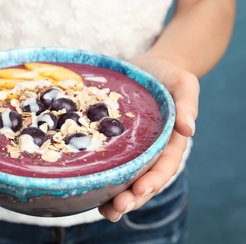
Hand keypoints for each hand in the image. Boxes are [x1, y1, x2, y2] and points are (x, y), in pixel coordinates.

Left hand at [98, 56, 198, 221]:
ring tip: (104, 211)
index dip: (154, 180)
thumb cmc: (168, 76)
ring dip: (116, 197)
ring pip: (127, 179)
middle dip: (132, 197)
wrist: (149, 69)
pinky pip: (111, 164)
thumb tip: (190, 129)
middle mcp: (152, 151)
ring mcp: (133, 150)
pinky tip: (90, 190)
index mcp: (170, 142)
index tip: (140, 190)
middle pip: (145, 180)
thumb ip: (188, 103)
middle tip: (116, 209)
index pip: (165, 166)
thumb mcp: (183, 83)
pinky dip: (103, 180)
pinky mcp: (116, 144)